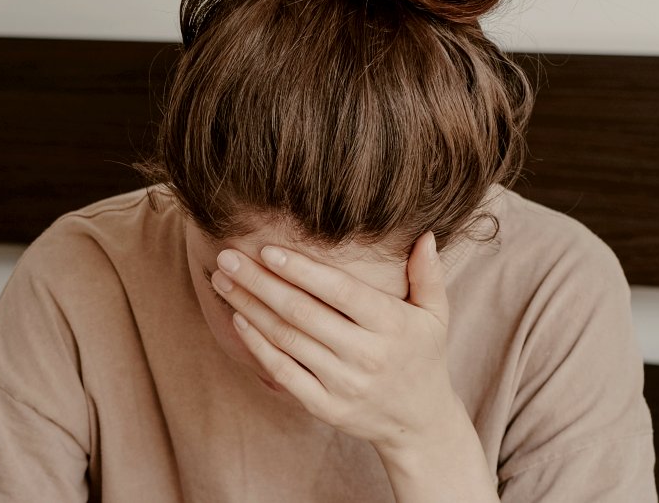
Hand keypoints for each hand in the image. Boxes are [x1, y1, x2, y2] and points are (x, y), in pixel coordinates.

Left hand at [211, 231, 467, 453]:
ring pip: (286, 339)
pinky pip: (283, 372)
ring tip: (224, 280)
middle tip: (228, 257)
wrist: (420, 423)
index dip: (302, 270)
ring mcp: (344, 384)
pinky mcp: (325, 407)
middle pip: (302, 312)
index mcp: (392, 325)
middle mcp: (367, 355)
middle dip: (260, 282)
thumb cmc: (423, 356)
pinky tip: (238, 319)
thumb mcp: (435, 315)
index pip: (340, 291)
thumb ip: (428, 275)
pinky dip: (257, 345)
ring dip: (250, 307)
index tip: (267, 249)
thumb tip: (426, 235)